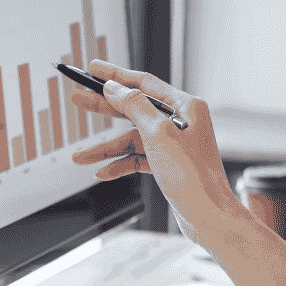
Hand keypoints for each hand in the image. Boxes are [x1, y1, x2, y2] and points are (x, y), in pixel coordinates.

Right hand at [69, 60, 235, 228]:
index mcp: (185, 106)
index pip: (144, 83)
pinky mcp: (168, 165)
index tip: (93, 68)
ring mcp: (173, 144)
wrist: (208, 216)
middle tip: (77, 99)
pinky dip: (120, 165)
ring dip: (105, 149)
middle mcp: (180, 122)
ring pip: (131, 139)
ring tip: (79, 157)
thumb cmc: (193, 175)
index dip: (116, 75)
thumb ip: (134, 107)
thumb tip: (115, 88)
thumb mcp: (159, 134)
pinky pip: (137, 159)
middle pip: (134, 108)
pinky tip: (102, 172)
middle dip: (103, 107)